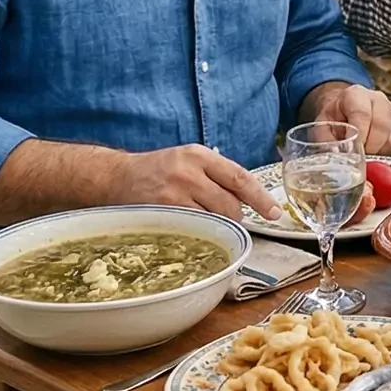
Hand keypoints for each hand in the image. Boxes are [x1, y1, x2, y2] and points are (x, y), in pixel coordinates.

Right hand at [99, 144, 276, 219]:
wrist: (116, 178)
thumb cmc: (158, 171)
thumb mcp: (187, 159)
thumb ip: (216, 174)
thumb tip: (250, 199)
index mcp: (198, 155)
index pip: (240, 177)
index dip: (261, 198)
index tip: (275, 213)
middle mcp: (188, 173)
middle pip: (230, 205)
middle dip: (234, 216)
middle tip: (223, 217)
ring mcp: (174, 195)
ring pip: (214, 222)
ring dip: (216, 226)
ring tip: (202, 220)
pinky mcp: (163, 215)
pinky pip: (194, 232)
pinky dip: (199, 235)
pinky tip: (191, 230)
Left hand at [303, 82, 390, 154]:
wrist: (343, 114)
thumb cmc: (333, 122)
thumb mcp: (322, 129)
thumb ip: (328, 142)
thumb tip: (339, 158)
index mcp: (355, 95)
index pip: (362, 113)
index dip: (360, 135)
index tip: (354, 150)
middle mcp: (377, 99)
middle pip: (381, 126)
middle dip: (369, 147)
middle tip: (359, 158)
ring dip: (378, 152)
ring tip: (364, 155)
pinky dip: (385, 154)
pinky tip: (373, 153)